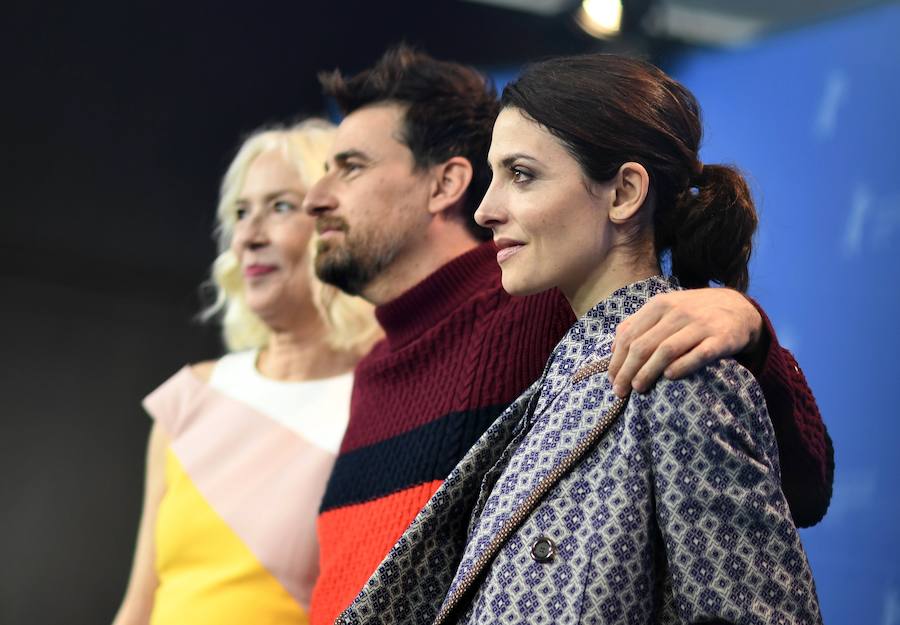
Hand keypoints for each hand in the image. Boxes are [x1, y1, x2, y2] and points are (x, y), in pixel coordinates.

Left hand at [608, 288, 762, 396]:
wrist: (739, 309)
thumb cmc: (693, 314)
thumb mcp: (665, 309)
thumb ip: (638, 324)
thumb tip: (611, 349)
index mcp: (659, 305)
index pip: (630, 336)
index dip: (618, 360)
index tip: (611, 380)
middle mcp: (677, 312)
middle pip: (644, 345)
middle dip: (627, 370)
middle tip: (620, 391)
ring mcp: (700, 325)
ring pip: (666, 350)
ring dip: (648, 372)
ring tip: (638, 389)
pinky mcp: (721, 339)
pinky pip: (698, 355)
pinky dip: (681, 366)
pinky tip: (669, 377)